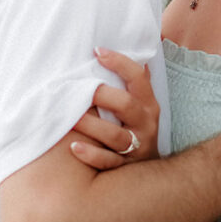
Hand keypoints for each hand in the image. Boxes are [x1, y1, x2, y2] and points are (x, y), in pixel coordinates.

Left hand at [69, 48, 160, 169]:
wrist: (150, 172)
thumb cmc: (136, 128)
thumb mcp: (143, 105)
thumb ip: (136, 81)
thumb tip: (135, 49)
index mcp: (148, 104)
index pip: (138, 78)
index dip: (119, 62)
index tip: (97, 51)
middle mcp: (145, 123)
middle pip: (127, 105)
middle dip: (103, 95)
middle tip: (80, 88)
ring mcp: (136, 146)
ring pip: (116, 135)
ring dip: (92, 126)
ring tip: (70, 118)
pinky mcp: (124, 166)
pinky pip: (108, 161)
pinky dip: (91, 155)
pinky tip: (74, 147)